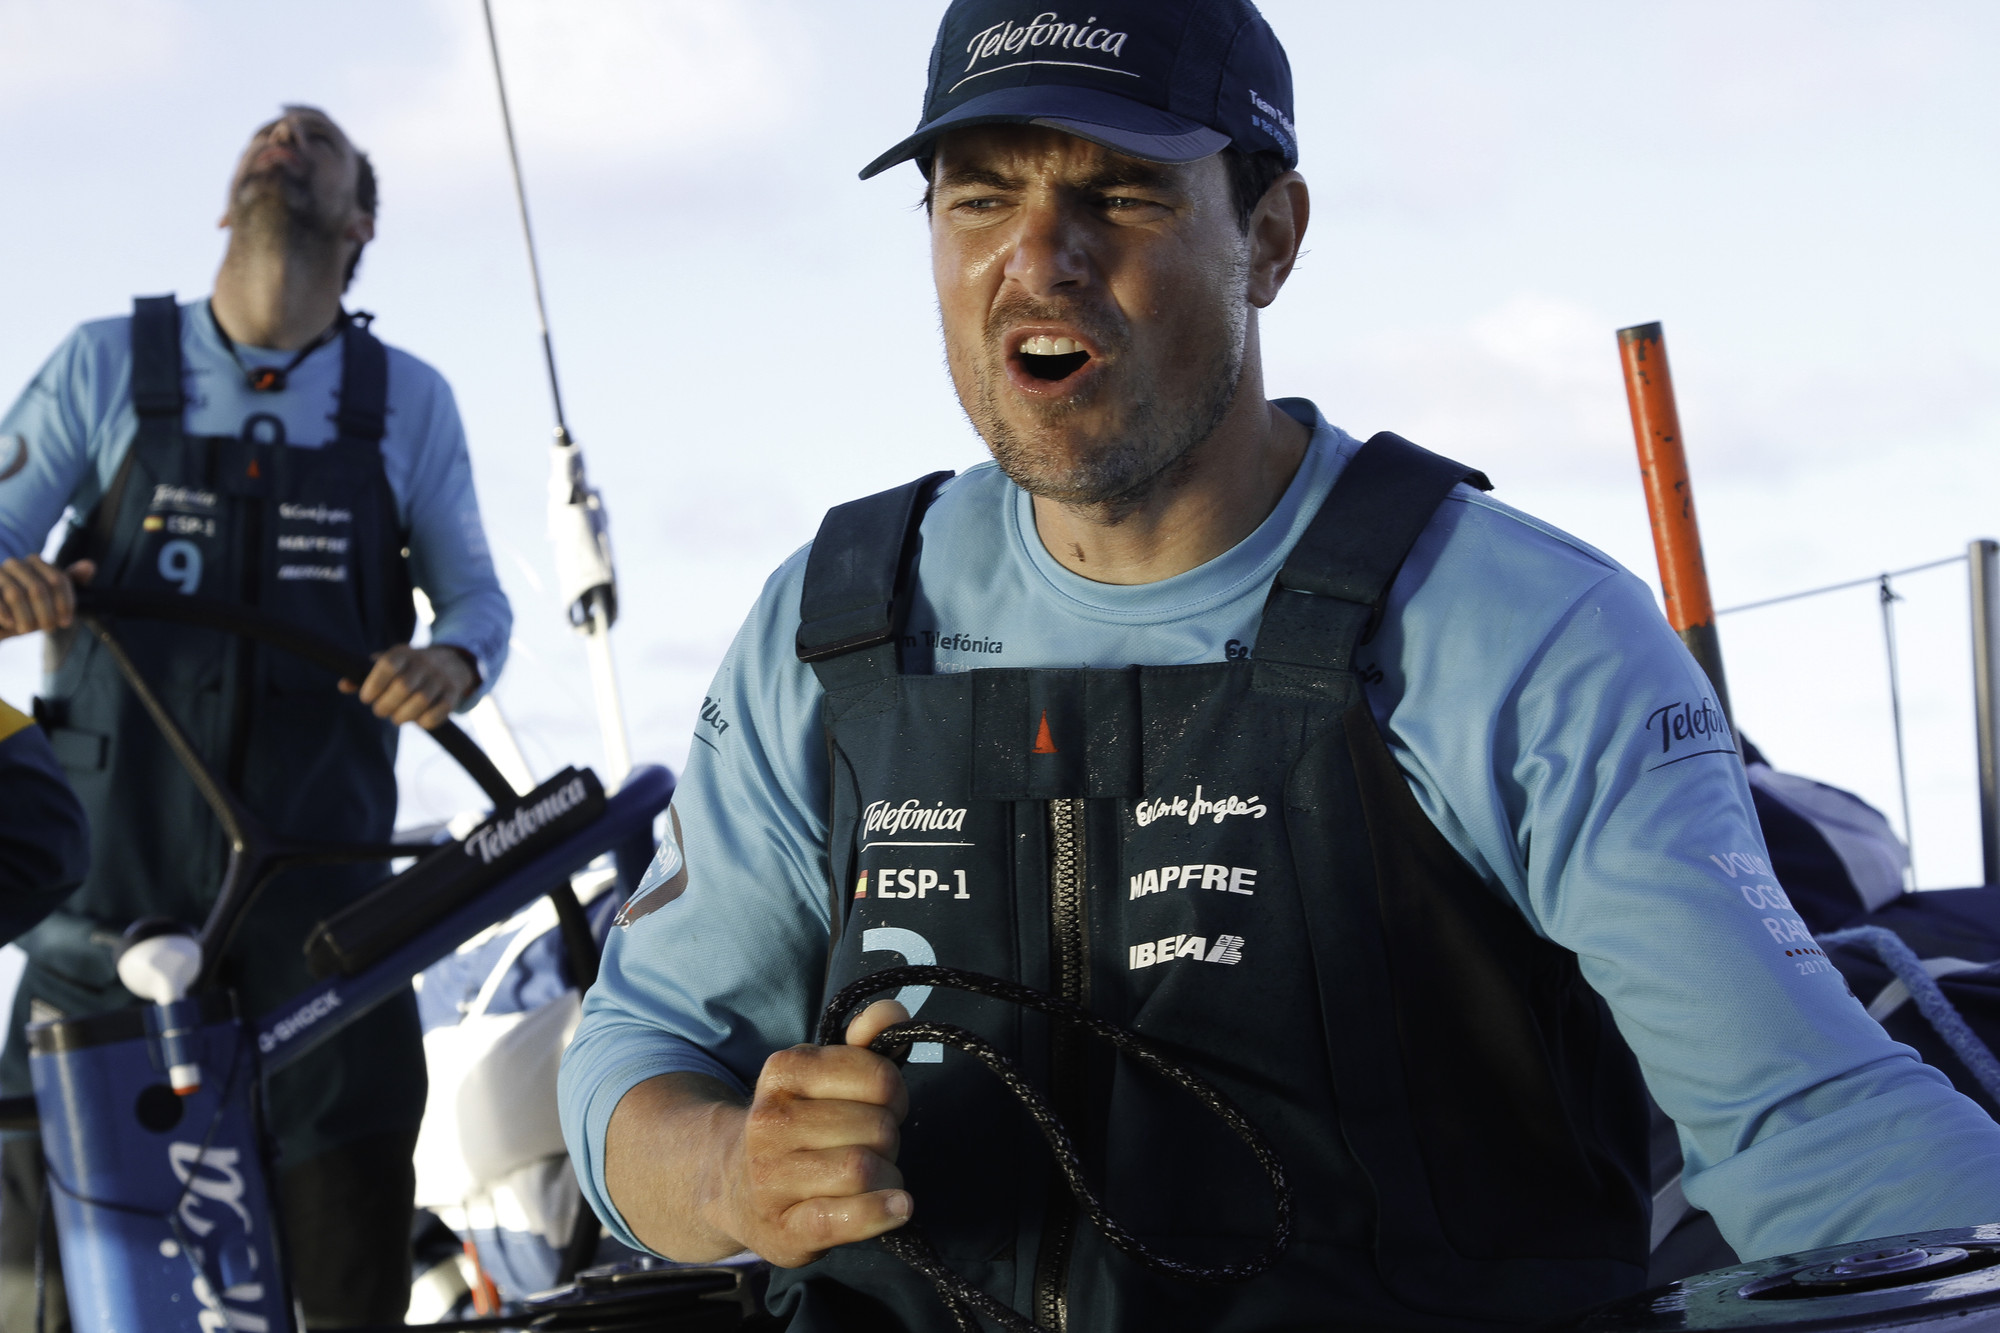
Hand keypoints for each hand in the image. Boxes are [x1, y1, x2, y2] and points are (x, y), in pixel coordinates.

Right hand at [0, 556, 93, 640]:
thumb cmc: (27, 611)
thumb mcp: (52, 601)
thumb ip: (70, 582)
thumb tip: (89, 565)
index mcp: (36, 563)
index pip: (58, 579)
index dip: (65, 603)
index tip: (66, 622)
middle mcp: (16, 564)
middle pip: (39, 589)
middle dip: (46, 614)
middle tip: (47, 629)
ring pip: (16, 594)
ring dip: (26, 618)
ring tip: (27, 630)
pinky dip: (5, 615)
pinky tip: (11, 624)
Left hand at [338, 643, 476, 727]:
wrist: (451, 662)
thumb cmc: (408, 667)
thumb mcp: (387, 663)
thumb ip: (363, 674)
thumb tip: (343, 686)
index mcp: (403, 653)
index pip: (387, 665)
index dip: (373, 685)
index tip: (366, 698)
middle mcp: (424, 663)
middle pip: (403, 687)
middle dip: (386, 705)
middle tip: (380, 711)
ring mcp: (441, 678)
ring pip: (421, 701)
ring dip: (404, 716)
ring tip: (397, 718)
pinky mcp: (453, 694)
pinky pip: (439, 712)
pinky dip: (425, 722)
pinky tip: (418, 721)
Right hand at [725, 999, 913, 1266]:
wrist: (733, 1188)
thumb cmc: (797, 1128)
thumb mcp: (820, 1076)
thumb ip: (863, 1042)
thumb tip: (895, 1012)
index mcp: (783, 1072)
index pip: (878, 1077)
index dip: (895, 1094)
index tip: (883, 1106)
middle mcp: (770, 1122)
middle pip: (877, 1128)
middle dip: (891, 1139)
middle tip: (874, 1147)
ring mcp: (771, 1179)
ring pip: (864, 1170)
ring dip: (889, 1178)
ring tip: (873, 1178)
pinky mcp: (784, 1230)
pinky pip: (846, 1218)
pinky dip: (881, 1212)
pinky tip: (897, 1208)